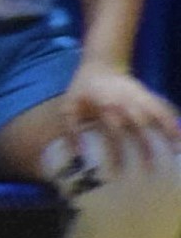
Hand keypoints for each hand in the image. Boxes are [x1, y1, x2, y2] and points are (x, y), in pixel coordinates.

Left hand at [61, 62, 180, 157]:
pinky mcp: (148, 93)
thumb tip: (79, 154)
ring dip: (169, 130)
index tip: (118, 170)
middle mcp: (126, 101)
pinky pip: (164, 106)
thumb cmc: (82, 91)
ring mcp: (140, 96)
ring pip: (158, 113)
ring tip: (176, 149)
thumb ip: (71, 130)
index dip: (116, 151)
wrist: (100, 66)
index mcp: (106, 105)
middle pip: (140, 125)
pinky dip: (173, 118)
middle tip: (151, 168)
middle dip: (146, 146)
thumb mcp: (68, 107)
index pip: (113, 131)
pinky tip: (179, 134)